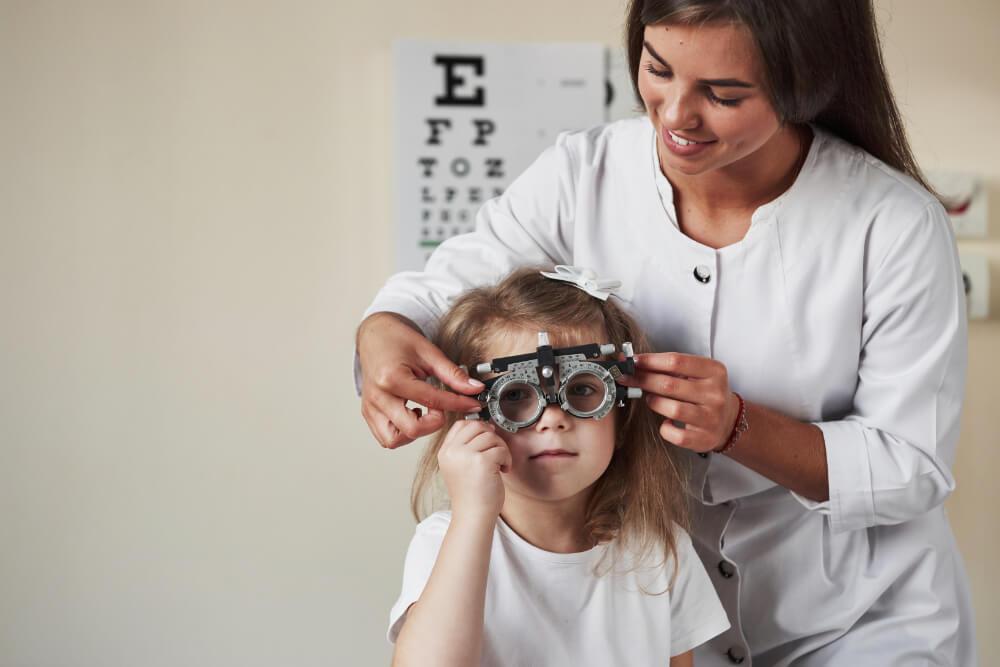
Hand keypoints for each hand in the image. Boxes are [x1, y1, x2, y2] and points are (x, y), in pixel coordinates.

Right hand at [357, 312, 483, 448]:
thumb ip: (452, 374)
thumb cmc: (397, 339)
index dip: (459, 405)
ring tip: (423, 412)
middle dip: (434, 423)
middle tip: (440, 407)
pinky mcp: (368, 413)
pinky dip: (402, 433)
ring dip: (415, 432)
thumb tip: (474, 389)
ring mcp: (370, 407)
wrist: (374, 335)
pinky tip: (411, 415)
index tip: (472, 405)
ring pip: (394, 440)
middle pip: (412, 429)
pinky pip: (385, 437)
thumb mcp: (429, 352)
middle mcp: (378, 396)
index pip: (433, 401)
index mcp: (392, 378)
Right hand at [437, 421, 510, 519]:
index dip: (477, 427)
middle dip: (492, 436)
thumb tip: (487, 426)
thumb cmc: (472, 494)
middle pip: (476, 426)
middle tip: (497, 452)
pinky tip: (503, 471)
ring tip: (500, 465)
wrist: (473, 516)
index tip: (487, 440)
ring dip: (501, 449)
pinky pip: (501, 449)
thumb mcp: (460, 466)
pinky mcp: (481, 462)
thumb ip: (467, 446)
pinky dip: (507, 459)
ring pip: (491, 436)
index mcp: (445, 452)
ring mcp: (465, 455)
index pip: (460, 424)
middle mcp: (452, 452)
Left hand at [619, 352, 739, 452]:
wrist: (728, 421)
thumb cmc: (704, 392)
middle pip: (669, 384)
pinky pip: (675, 435)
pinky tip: (667, 422)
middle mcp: (715, 394)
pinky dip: (665, 428)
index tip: (633, 361)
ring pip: (672, 409)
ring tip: (651, 399)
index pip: (676, 361)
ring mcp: (711, 418)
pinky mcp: (704, 439)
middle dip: (643, 380)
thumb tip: (634, 362)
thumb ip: (672, 367)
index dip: (650, 360)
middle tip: (628, 378)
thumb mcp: (697, 373)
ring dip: (654, 402)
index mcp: (715, 371)